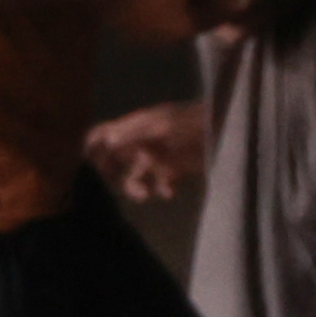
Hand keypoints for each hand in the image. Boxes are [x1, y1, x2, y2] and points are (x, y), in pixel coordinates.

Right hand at [83, 102, 205, 204]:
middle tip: (109, 186)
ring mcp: (158, 157)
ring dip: (134, 187)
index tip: (83, 169)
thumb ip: (135, 133)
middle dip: (109, 175)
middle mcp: (142, 141)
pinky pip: (158, 185)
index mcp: (136, 125)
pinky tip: (169, 191)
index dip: (89, 149)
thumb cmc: (196, 122)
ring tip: (144, 195)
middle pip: (112, 160)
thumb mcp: (164, 125)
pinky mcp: (175, 171)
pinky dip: (161, 191)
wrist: (232, 131)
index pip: (103, 134)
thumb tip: (107, 141)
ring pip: (133, 177)